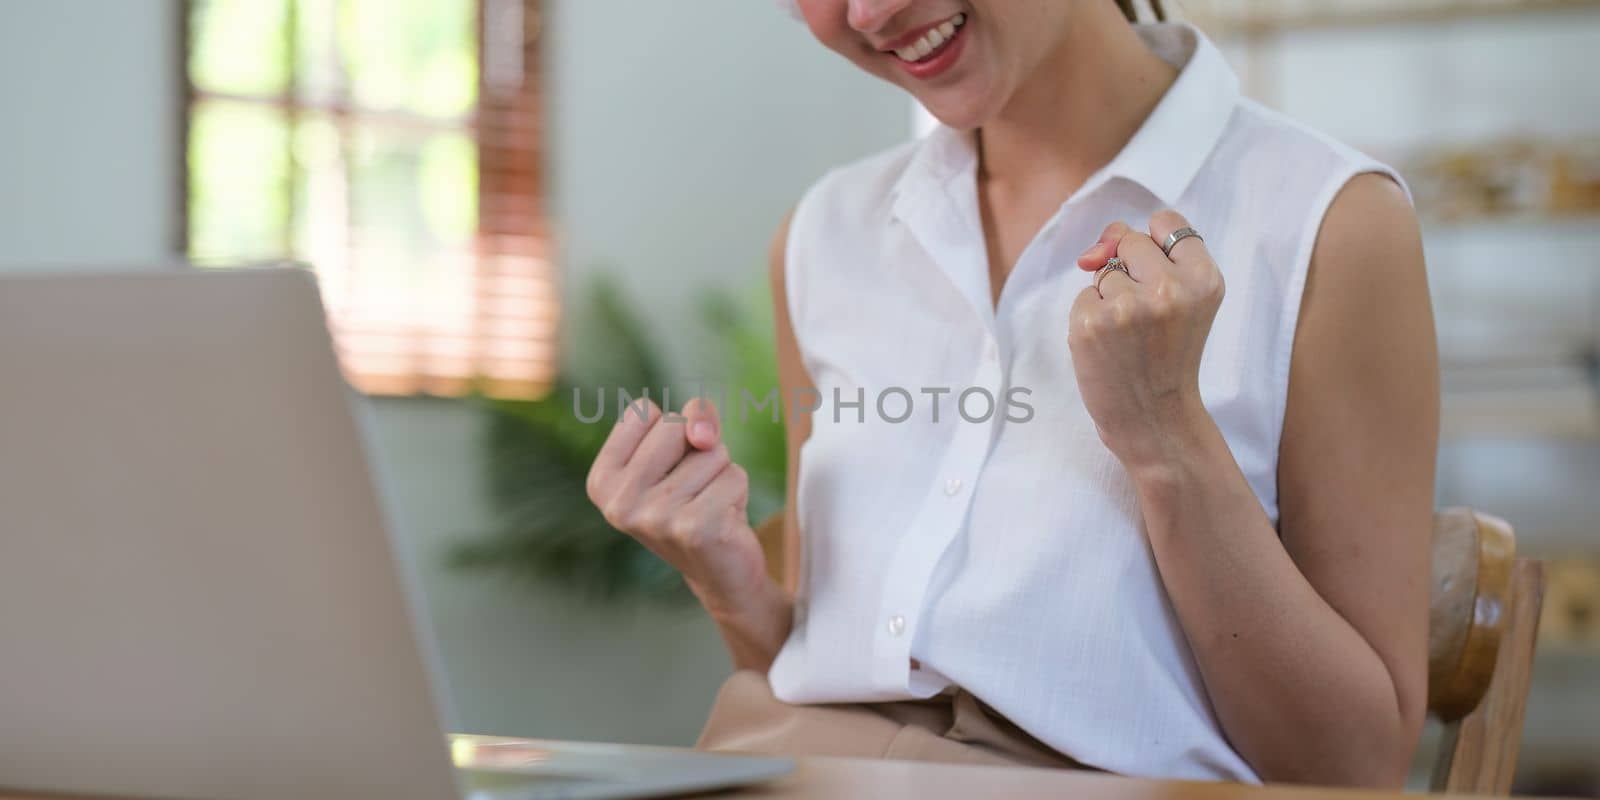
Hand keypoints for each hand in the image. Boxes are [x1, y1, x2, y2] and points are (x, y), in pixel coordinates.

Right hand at [585, 397, 766, 615]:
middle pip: (675, 425)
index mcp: (602, 480)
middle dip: (698, 450)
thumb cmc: (697, 499)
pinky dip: (738, 492)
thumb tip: (704, 436)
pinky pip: (734, 475)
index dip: (669, 432)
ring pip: (711, 450)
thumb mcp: (684, 448)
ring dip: (721, 473)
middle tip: (693, 490)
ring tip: (708, 506)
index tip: (667, 470)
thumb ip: (693, 418)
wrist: (720, 572)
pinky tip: (724, 522)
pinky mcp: (694, 528)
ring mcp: (654, 517)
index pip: (643, 412)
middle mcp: (620, 502)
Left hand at [1068, 210, 1223, 470]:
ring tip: (1130, 336)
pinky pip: (1083, 296)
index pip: (1167, 222)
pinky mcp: (1091, 323)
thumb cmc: (1167, 356)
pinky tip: (1110, 346)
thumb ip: (1149, 256)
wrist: (1154, 418)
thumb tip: (1096, 247)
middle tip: (1146, 315)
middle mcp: (1169, 288)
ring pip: (1103, 270)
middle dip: (1128, 269)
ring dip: (1109, 297)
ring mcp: (1127, 306)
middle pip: (1130, 240)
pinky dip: (1090, 317)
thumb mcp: (1183, 301)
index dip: (1156, 245)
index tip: (1162, 277)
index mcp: (1204, 279)